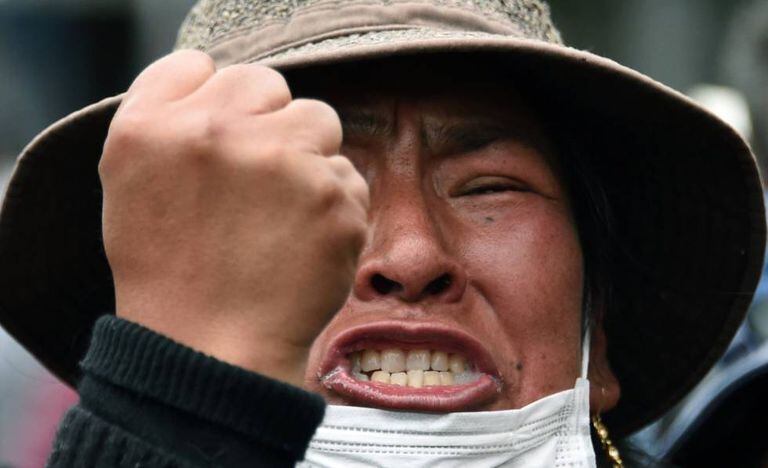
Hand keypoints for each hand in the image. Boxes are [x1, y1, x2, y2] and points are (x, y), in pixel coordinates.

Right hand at [99, 50, 368, 385]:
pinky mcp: (331, 196)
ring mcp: (277, 160)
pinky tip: (303, 244)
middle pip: (266, 83)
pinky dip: (333, 206)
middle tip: (255, 184)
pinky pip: (347, 175)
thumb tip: (229, 88)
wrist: (211, 353)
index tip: (220, 142)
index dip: (212, 102)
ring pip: (319, 120)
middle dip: (266, 124)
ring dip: (308, 158)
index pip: (197, 65)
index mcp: (149, 126)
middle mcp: (212, 130)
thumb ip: (171, 123)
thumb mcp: (131, 188)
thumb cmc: (169, 275)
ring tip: (280, 217)